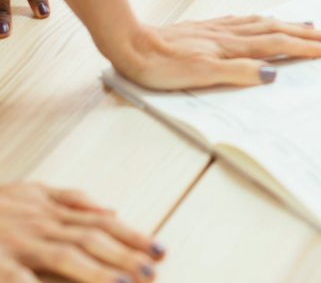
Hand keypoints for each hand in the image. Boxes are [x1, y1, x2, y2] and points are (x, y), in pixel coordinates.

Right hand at [0, 181, 163, 282]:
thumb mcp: (31, 191)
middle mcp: (40, 225)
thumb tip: (112, 208)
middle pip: (91, 240)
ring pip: (65, 256)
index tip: (159, 250)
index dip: (133, 236)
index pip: (102, 223)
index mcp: (51, 211)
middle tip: (153, 272)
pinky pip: (21, 280)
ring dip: (97, 271)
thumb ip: (71, 199)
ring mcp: (17, 244)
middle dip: (125, 256)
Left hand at [112, 17, 320, 89]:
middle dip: (303, 33)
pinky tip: (264, 20)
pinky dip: (263, 21)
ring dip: (288, 24)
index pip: (277, 45)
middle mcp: (231, 34)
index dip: (303, 47)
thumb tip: (272, 74)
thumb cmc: (162, 66)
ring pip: (263, 23)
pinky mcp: (208, 27)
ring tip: (307, 24)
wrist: (132, 44)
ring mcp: (220, 28)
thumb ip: (238, 73)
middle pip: (276, 30)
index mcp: (232, 47)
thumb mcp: (200, 76)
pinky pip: (246, 21)